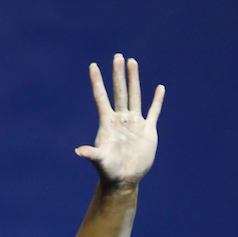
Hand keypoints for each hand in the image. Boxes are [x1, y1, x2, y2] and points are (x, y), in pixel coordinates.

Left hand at [76, 54, 164, 187]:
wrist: (124, 179)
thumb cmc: (108, 170)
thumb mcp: (100, 161)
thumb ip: (91, 154)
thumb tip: (78, 152)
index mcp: (107, 123)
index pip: (101, 98)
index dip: (97, 82)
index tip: (92, 66)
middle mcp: (120, 119)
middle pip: (120, 92)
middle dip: (119, 74)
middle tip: (118, 56)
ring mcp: (134, 123)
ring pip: (135, 96)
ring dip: (134, 79)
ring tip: (132, 62)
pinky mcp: (147, 130)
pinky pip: (153, 112)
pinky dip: (157, 101)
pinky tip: (159, 88)